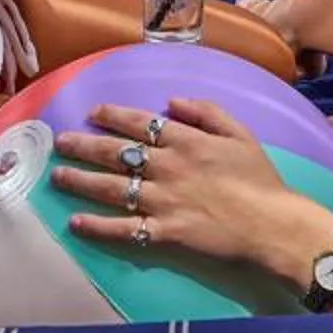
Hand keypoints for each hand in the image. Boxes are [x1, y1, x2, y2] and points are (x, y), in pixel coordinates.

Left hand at [55, 98, 332, 286]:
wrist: (274, 226)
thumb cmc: (262, 180)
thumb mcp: (241, 134)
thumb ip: (207, 112)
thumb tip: (173, 100)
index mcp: (186, 140)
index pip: (140, 123)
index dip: (112, 116)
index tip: (92, 113)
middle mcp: (168, 167)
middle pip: (115, 153)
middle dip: (84, 146)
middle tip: (60, 142)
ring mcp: (162, 201)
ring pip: (111, 188)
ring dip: (81, 181)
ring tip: (58, 176)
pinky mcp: (163, 233)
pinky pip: (123, 228)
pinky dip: (97, 226)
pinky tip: (75, 222)